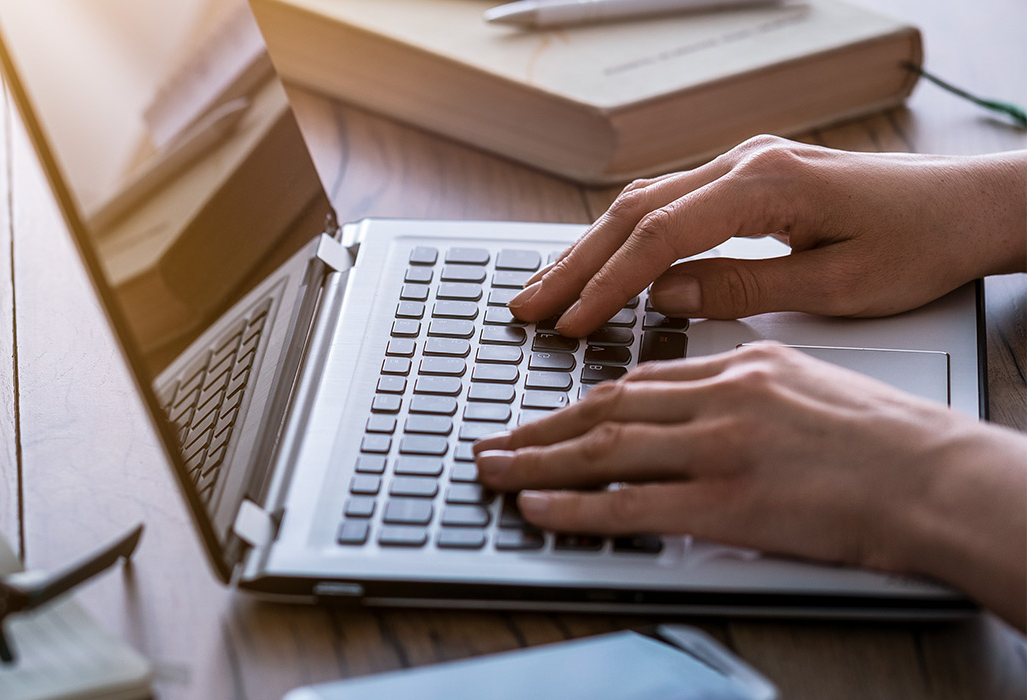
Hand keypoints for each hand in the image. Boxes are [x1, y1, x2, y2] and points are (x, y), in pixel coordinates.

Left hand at [474, 343, 1026, 627]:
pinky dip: (572, 506)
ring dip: (537, 462)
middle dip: (541, 428)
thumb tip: (700, 405)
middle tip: (495, 442)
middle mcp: (723, 397)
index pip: (640, 380)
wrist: (940, 479)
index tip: (546, 415)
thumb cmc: (894, 444)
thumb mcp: (812, 384)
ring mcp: (721, 447)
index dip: (581, 400)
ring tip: (494, 472)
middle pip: (607, 408)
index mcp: (744, 365)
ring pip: (604, 449)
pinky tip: (537, 507)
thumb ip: (749, 388)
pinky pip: (628, 504)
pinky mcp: (727, 500)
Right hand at [510, 136, 1026, 336]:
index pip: (661, 236)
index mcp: (767, 185)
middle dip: (576, 265)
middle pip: (634, 212)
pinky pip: (667, 203)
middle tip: (529, 309)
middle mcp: (746, 163)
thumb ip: (742, 288)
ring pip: (643, 203)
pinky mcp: (748, 178)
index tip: (572, 324)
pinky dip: (624, 237)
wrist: (967, 208)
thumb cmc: (920, 247)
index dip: (609, 285)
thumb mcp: (837, 286)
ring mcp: (743, 165)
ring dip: (590, 249)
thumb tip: (664, 297)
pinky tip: (598, 264)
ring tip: (546, 291)